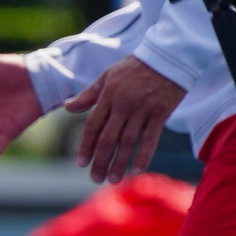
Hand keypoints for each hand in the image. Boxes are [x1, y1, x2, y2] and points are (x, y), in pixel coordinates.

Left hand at [65, 56, 185, 182]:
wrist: (168, 56)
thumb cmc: (134, 67)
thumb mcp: (107, 76)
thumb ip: (88, 95)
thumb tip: (67, 107)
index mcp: (108, 96)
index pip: (93, 126)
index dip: (85, 146)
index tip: (80, 164)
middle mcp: (124, 105)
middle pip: (108, 139)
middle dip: (100, 161)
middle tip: (95, 179)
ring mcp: (143, 110)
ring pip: (128, 142)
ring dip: (120, 163)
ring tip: (113, 180)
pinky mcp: (161, 113)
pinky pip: (151, 139)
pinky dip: (144, 156)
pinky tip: (136, 171)